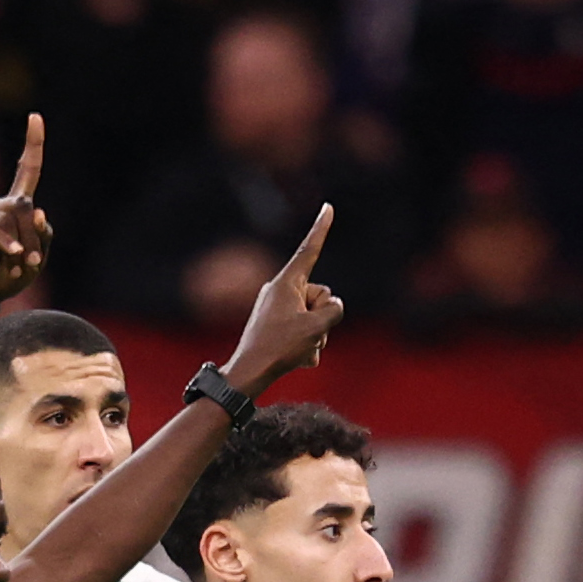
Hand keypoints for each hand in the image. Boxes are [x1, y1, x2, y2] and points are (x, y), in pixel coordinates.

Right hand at [0, 112, 49, 309]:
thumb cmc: (7, 276)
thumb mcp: (35, 261)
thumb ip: (42, 238)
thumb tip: (38, 211)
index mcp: (16, 208)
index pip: (26, 170)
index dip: (33, 144)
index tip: (35, 117)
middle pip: (24, 207)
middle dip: (33, 236)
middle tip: (32, 263)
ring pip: (9, 221)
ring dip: (19, 246)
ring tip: (17, 267)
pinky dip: (4, 243)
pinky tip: (12, 255)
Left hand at [219, 205, 341, 392]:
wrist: (249, 373)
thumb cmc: (279, 348)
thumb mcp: (317, 327)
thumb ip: (334, 310)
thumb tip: (332, 308)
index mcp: (286, 282)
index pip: (308, 250)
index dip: (321, 229)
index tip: (327, 207)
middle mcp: (280, 290)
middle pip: (320, 295)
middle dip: (322, 317)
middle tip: (304, 335)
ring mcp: (277, 308)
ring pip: (314, 316)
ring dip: (315, 336)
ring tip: (297, 349)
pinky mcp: (275, 324)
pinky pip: (302, 330)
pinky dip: (305, 345)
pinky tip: (295, 359)